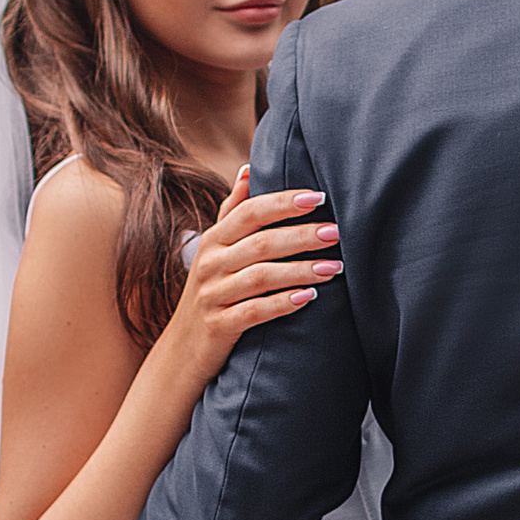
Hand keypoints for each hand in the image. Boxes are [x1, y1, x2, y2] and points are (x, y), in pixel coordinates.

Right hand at [173, 167, 339, 376]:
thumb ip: (232, 211)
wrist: (182, 350)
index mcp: (214, 240)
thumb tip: (248, 168)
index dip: (284, 202)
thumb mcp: (215, 250)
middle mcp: (210, 263)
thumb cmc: (211, 291)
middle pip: (261, 242)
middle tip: (336, 232)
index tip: (319, 197)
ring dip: (301, 269)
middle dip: (301, 235)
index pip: (250, 211)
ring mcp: (213, 295)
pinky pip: (255, 311)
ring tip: (334, 267)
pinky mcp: (219, 325)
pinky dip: (283, 303)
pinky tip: (309, 297)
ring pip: (261, 276)